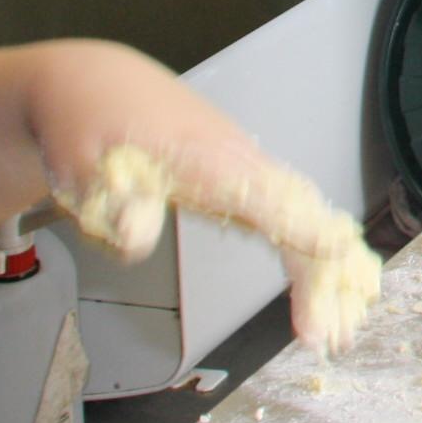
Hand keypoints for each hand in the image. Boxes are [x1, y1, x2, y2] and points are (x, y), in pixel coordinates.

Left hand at [27, 42, 380, 355]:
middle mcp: (239, 159)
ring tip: (340, 331)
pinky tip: (329, 287)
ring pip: (304, 218)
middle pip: (300, 216)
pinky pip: (291, 216)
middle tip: (331, 339)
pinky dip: (314, 254)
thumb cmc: (89, 122)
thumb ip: (114, 204)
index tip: (336, 255)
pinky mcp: (240, 179)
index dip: (302, 226)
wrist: (93, 84)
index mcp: (206, 155)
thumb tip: (138, 238)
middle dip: (324, 275)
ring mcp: (245, 167)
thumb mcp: (80, 163)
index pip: (266, 194)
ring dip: (327, 273)